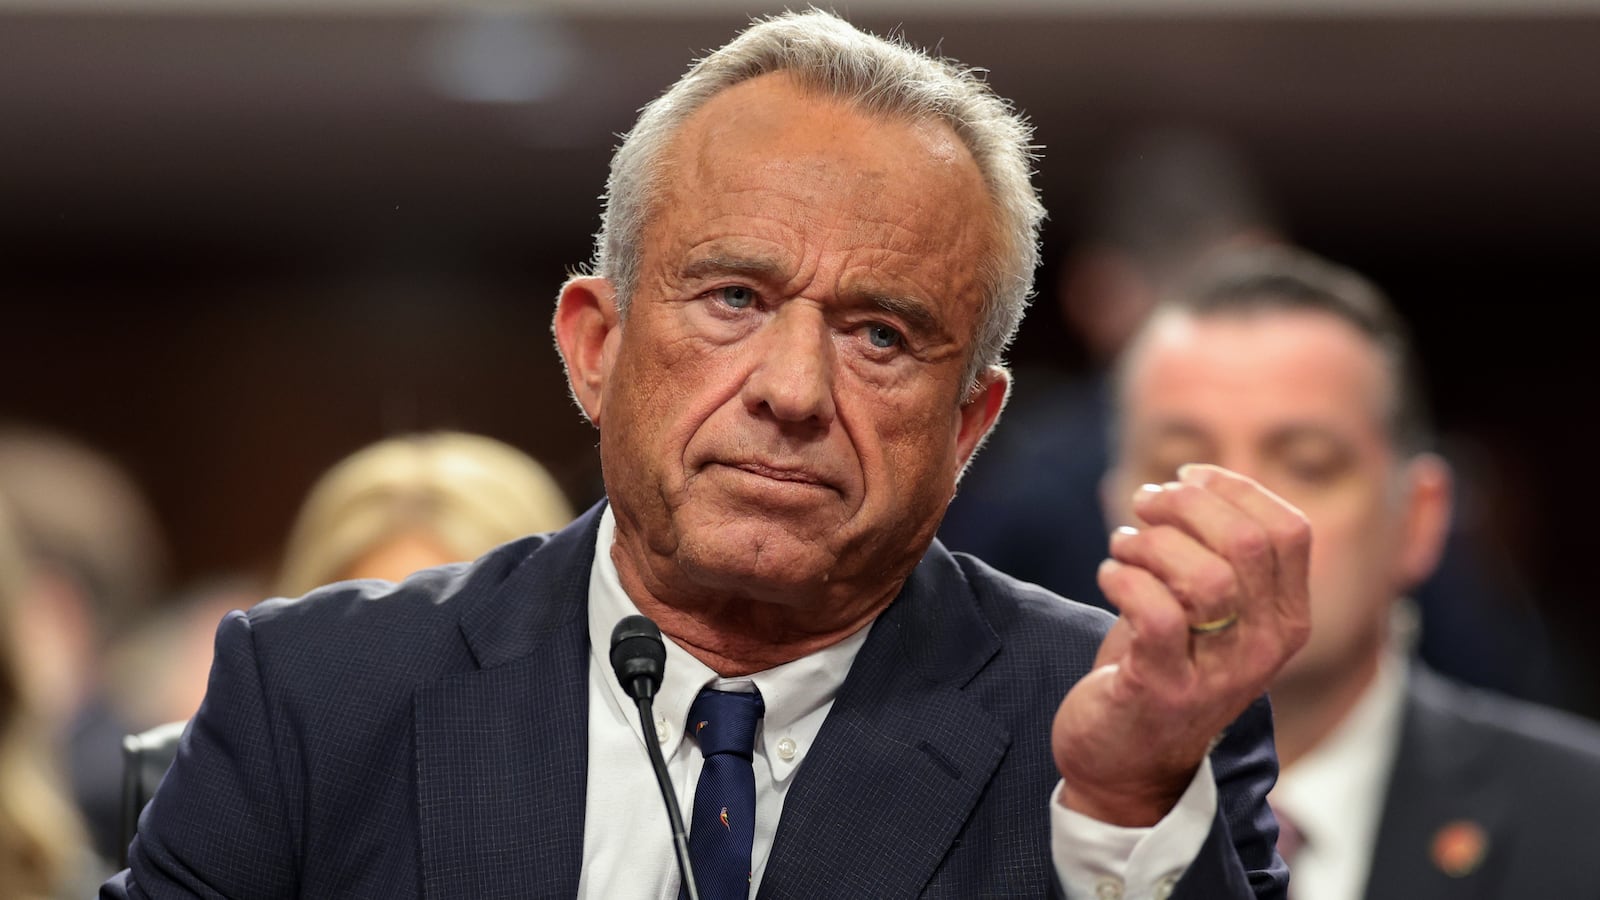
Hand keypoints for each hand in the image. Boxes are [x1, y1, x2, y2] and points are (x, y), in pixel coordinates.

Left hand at [1052, 463, 1310, 825]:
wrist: (1126, 760)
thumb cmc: (1162, 664)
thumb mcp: (1205, 608)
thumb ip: (1213, 552)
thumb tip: (1190, 481)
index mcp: (1287, 618)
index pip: (1290, 531)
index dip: (1235, 489)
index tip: (1186, 477)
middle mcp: (1265, 647)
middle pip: (1246, 544)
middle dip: (1186, 506)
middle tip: (1145, 507)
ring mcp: (1219, 674)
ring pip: (1205, 577)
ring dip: (1151, 544)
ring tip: (1124, 547)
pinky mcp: (1165, 690)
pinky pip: (1156, 615)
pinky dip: (1124, 579)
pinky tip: (1108, 576)